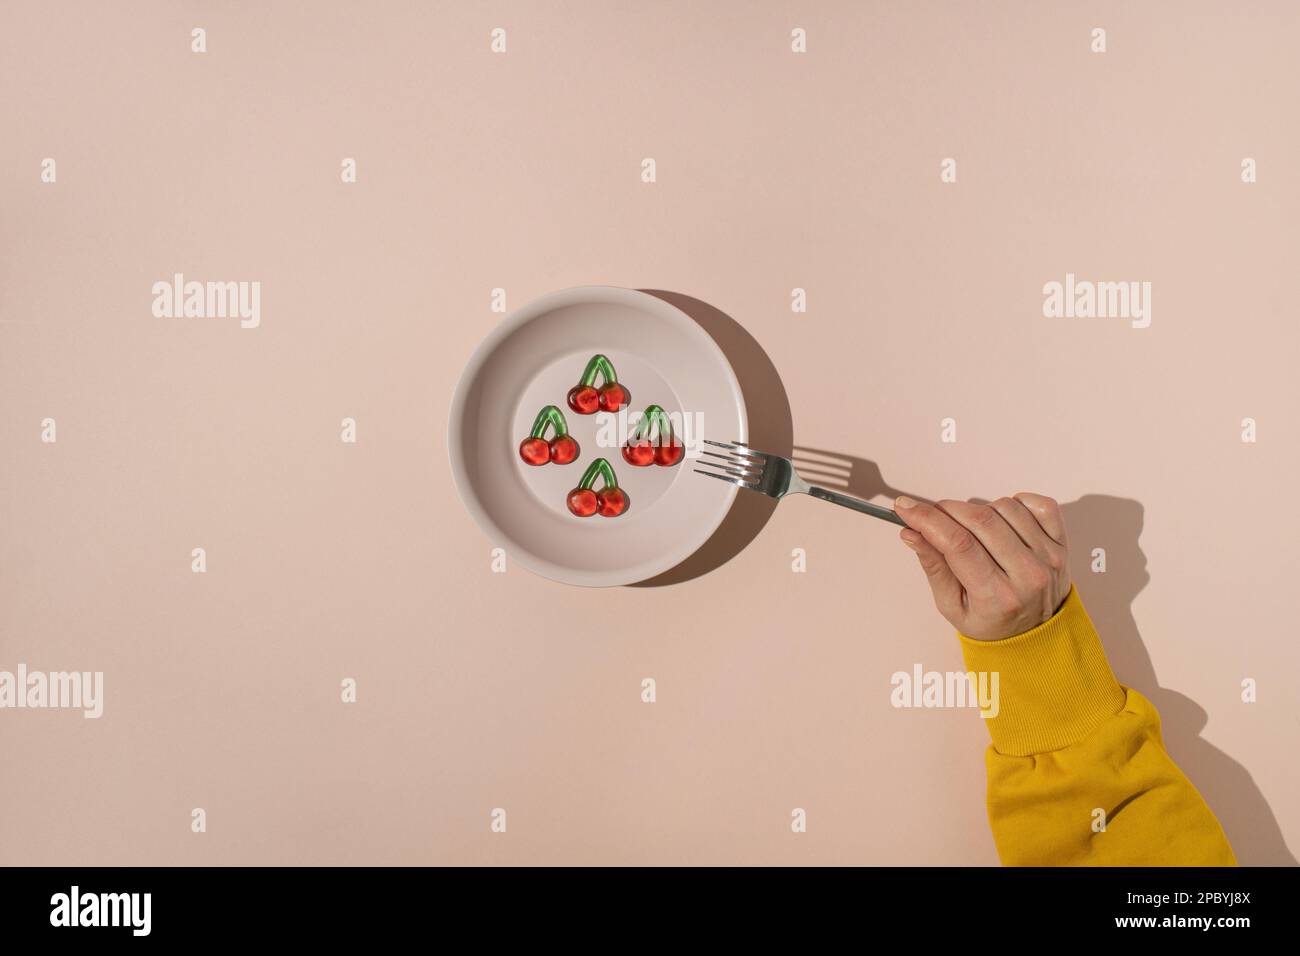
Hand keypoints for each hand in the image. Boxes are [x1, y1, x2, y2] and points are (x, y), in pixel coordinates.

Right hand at [894, 494, 1071, 640]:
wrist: (1037, 635)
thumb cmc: (991, 621)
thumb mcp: (951, 605)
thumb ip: (933, 566)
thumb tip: (911, 532)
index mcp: (997, 597)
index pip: (957, 544)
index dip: (927, 519)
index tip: (905, 508)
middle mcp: (1028, 575)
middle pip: (980, 520)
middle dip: (946, 510)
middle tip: (931, 515)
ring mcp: (1049, 557)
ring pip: (1005, 507)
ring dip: (979, 510)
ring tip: (973, 530)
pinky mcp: (1062, 544)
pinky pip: (1039, 504)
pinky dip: (1015, 503)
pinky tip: (1002, 521)